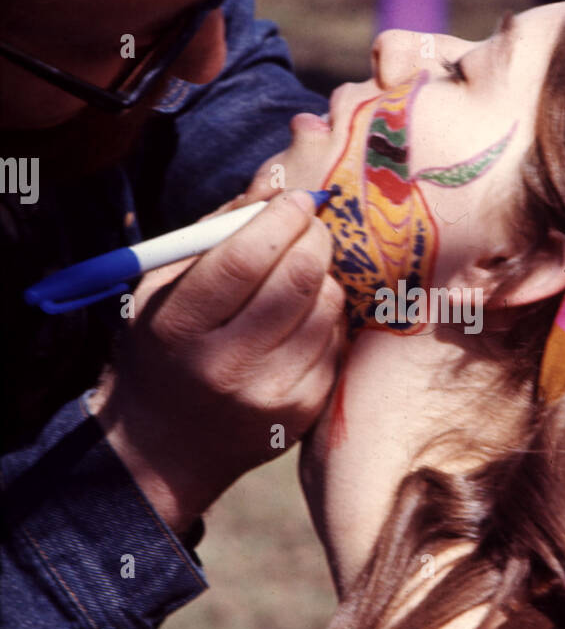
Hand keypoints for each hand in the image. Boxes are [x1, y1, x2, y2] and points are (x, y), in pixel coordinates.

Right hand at [89, 190, 344, 534]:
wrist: (167, 447)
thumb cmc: (165, 349)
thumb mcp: (163, 289)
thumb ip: (216, 232)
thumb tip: (274, 181)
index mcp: (180, 327)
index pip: (243, 259)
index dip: (280, 218)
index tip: (298, 198)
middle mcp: (225, 366)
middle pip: (296, 279)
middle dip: (314, 236)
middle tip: (312, 224)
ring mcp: (271, 394)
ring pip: (326, 305)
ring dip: (323, 276)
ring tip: (301, 273)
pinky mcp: (305, 411)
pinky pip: (336, 339)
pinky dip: (328, 315)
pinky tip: (304, 316)